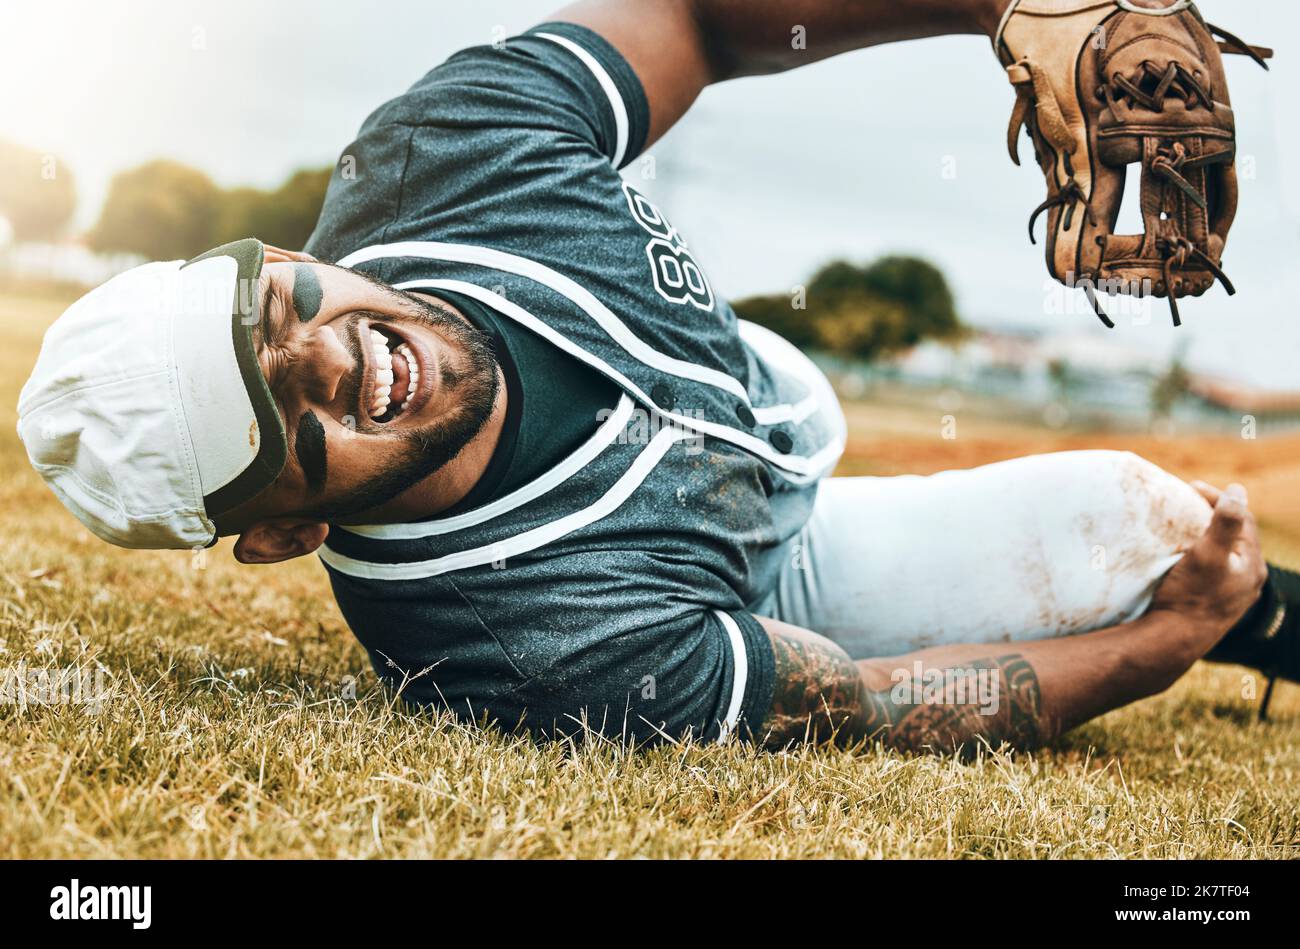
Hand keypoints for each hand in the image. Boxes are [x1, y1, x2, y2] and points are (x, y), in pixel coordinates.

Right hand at [1150, 482, 1267, 636]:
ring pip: (1226, 553)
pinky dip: (1203, 554)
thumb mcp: (1208, 554)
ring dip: (1208, 535)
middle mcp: (1249, 580)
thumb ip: (1226, 522)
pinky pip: (1215, 570)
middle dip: (1214, 515)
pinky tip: (1185, 557)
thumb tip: (1238, 490)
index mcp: (1253, 565)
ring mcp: (1233, 593)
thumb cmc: (1189, 596)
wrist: (1173, 641)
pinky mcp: (1216, 603)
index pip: (1243, 519)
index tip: (1191, 488)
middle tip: (1187, 502)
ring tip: (1185, 525)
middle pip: (1236, 536)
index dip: (1220, 498)